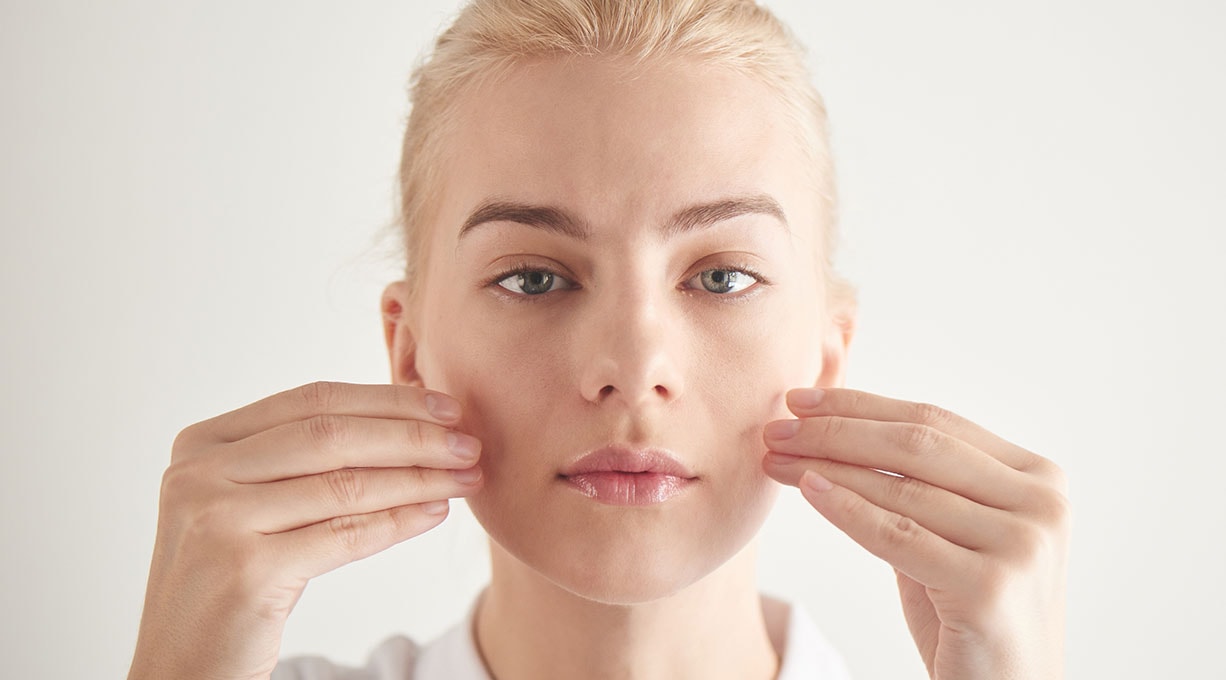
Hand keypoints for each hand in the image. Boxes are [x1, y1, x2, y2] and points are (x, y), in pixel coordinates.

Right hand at [128, 382, 482, 679]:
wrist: (183, 667)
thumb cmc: (230, 582)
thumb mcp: (251, 505)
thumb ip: (301, 460)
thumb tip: (408, 417)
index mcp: (203, 443)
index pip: (312, 401)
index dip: (387, 399)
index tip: (447, 406)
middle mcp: (200, 473)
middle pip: (331, 436)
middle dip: (412, 435)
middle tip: (469, 442)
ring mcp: (217, 519)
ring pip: (344, 485)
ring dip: (418, 478)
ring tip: (466, 477)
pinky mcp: (244, 569)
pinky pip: (344, 535)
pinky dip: (398, 521)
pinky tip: (435, 513)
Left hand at [762, 387, 1069, 679]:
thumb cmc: (969, 616)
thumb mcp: (948, 534)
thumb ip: (915, 484)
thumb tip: (835, 426)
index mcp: (1038, 478)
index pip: (935, 422)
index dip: (861, 406)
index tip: (801, 400)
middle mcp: (1042, 505)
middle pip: (918, 446)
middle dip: (837, 431)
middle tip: (776, 426)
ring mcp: (1022, 546)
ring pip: (903, 489)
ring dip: (826, 467)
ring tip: (776, 459)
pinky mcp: (991, 588)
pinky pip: (898, 537)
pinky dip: (846, 508)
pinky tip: (807, 489)